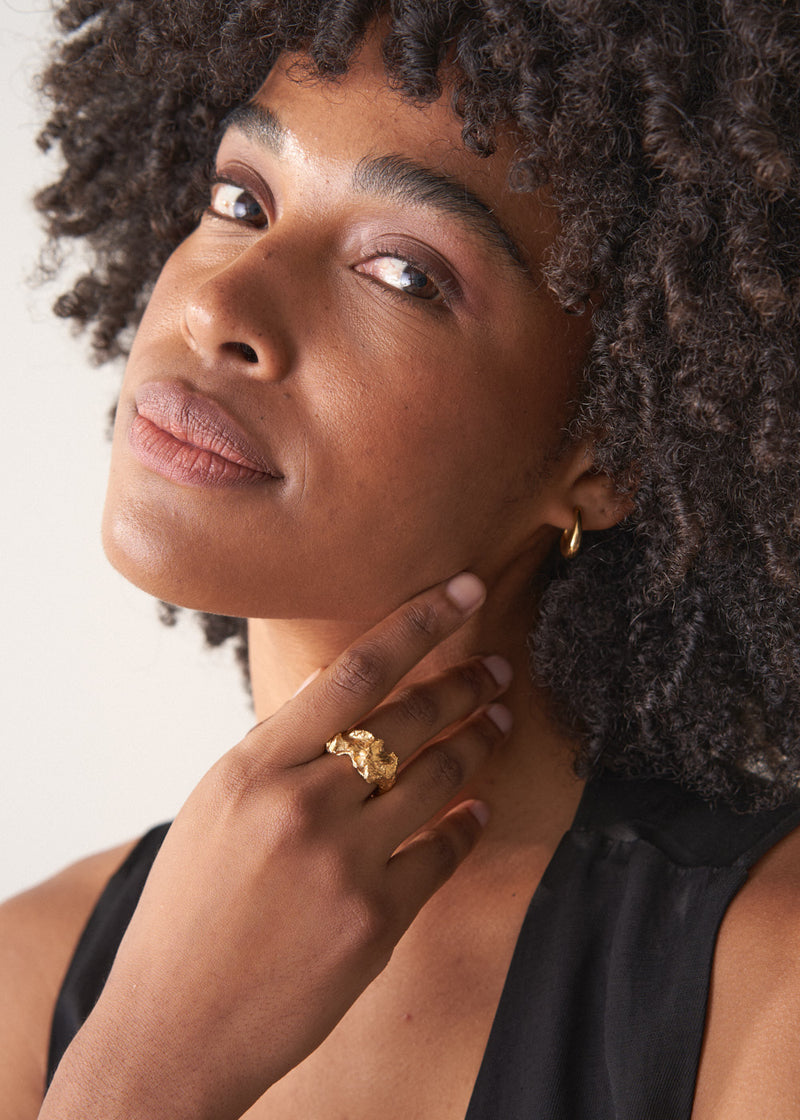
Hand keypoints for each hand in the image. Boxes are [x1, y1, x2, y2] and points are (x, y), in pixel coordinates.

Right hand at [41, 573, 511, 1119]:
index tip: (462, 590)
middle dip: (465, 684)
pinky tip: (477, 807)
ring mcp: (343, 864)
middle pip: (408, 718)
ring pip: (438, 777)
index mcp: (253, 767)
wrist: (175, 1024)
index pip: (353, 671)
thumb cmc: (188, 909)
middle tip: (495, 668)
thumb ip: (277, 745)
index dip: (418, 622)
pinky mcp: (376, 921)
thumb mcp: (216, 806)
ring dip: (477, 742)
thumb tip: (335, 680)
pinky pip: (443, 851)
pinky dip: (468, 823)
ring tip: (497, 723)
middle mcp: (301, 805)